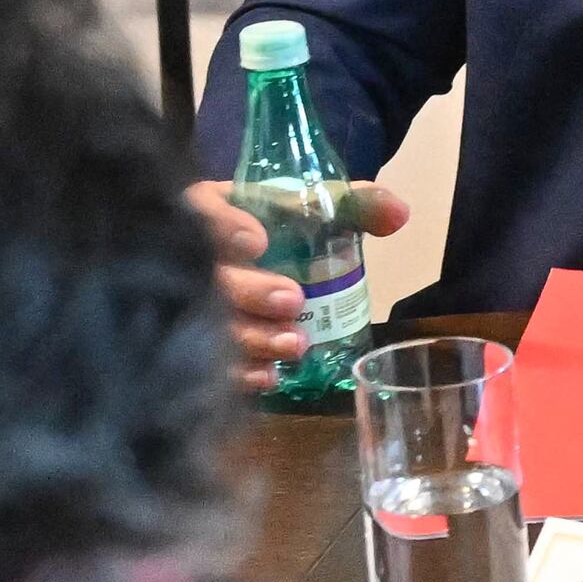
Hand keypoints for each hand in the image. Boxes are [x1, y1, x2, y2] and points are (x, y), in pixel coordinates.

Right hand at [186, 175, 409, 389]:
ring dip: (253, 337)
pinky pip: (208, 361)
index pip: (199, 210)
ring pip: (206, 324)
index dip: (222, 227)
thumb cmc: (270, 229)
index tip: (258, 242)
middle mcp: (185, 254)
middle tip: (292, 300)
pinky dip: (240, 372)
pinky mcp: (192, 343)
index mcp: (205, 209)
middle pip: (205, 276)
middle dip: (250, 292)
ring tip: (296, 344)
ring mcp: (182, 302)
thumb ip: (351, 206)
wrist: (238, 269)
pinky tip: (270, 376)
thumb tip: (400, 214)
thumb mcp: (304, 209)